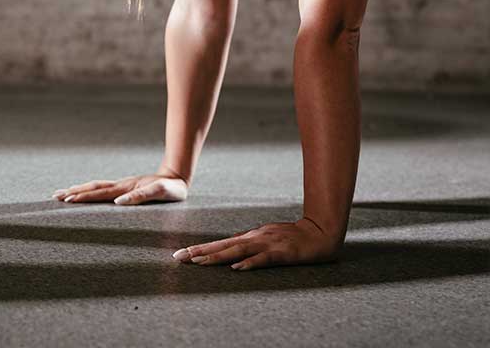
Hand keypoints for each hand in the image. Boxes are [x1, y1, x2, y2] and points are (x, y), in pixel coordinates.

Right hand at [53, 170, 187, 204]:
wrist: (177, 177)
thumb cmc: (171, 188)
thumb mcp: (160, 192)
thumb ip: (140, 197)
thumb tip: (118, 202)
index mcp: (125, 188)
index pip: (99, 193)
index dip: (82, 196)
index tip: (66, 199)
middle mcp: (120, 186)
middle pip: (92, 188)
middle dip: (73, 192)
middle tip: (55, 197)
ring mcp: (122, 186)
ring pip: (95, 187)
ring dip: (79, 190)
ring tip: (63, 194)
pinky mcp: (125, 188)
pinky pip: (102, 189)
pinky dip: (90, 191)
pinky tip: (84, 194)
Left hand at [173, 217, 341, 269]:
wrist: (320, 232)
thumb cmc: (293, 236)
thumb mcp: (267, 236)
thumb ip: (249, 240)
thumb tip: (231, 243)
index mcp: (251, 236)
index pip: (221, 243)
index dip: (201, 248)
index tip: (182, 253)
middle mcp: (255, 238)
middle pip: (223, 245)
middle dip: (200, 252)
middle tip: (180, 257)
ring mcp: (267, 244)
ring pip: (238, 251)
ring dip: (217, 256)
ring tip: (198, 262)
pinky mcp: (282, 253)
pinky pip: (263, 259)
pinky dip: (249, 263)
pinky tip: (235, 268)